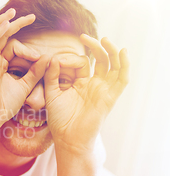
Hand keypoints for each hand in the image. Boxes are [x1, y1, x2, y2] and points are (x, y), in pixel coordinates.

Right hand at [0, 9, 49, 129]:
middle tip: (31, 16)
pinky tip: (6, 23)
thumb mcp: (25, 85)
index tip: (39, 56)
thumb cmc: (4, 105)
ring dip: (3, 22)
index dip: (27, 47)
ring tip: (14, 12)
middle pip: (2, 36)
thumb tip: (47, 57)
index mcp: (0, 64)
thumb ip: (35, 72)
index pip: (12, 46)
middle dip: (15, 23)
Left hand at [44, 35, 128, 152]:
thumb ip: (51, 76)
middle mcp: (94, 85)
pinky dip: (124, 65)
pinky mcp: (110, 97)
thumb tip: (52, 58)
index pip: (82, 63)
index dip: (71, 58)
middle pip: (101, 60)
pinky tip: (122, 53)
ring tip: (105, 39)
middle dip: (95, 47)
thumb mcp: (51, 93)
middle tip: (85, 36)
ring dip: (111, 52)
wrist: (67, 139)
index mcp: (80, 83)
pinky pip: (122, 79)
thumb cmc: (59, 119)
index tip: (56, 59)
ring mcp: (103, 90)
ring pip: (114, 66)